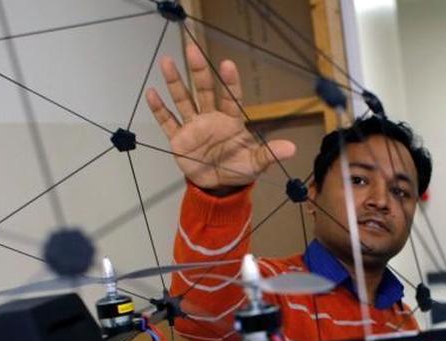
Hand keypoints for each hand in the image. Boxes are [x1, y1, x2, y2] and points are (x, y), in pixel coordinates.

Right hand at [145, 42, 294, 189]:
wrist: (219, 185)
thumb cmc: (239, 168)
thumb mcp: (257, 162)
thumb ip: (270, 153)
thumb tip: (293, 148)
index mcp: (231, 120)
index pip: (231, 97)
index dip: (230, 82)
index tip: (227, 64)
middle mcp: (211, 118)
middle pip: (204, 90)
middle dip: (198, 71)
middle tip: (192, 49)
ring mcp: (193, 126)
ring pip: (183, 100)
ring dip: (175, 82)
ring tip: (167, 61)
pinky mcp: (179, 139)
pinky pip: (168, 121)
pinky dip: (160, 109)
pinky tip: (152, 93)